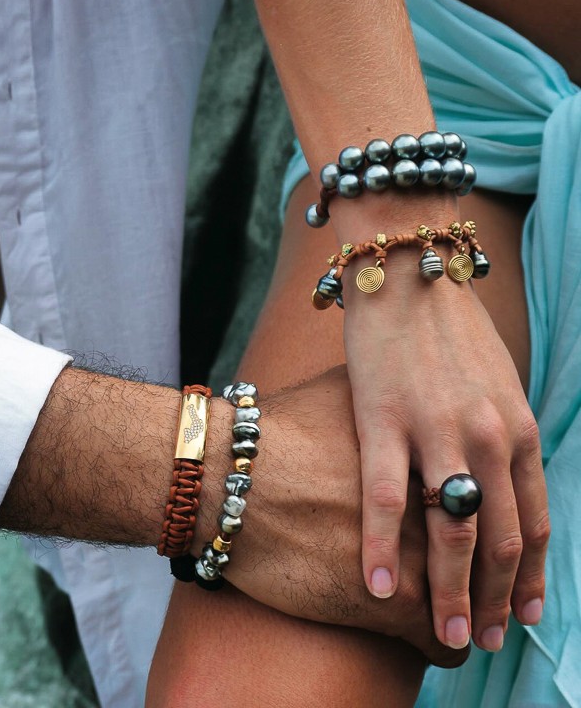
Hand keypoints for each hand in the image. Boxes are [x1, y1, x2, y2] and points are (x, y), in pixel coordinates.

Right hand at [200, 366, 466, 668]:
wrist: (232, 478)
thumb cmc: (280, 432)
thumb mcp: (345, 391)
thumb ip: (383, 394)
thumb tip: (390, 391)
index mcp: (435, 448)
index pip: (490, 492)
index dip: (490, 517)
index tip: (477, 531)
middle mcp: (439, 498)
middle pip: (489, 546)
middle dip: (491, 574)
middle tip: (478, 587)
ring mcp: (421, 548)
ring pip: (471, 596)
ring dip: (471, 614)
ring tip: (462, 622)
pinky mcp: (393, 599)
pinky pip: (439, 640)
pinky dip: (441, 646)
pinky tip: (435, 644)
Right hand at [343, 266, 548, 651]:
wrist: (407, 270)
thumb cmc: (449, 329)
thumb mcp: (497, 382)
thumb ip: (502, 435)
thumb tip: (498, 482)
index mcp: (516, 428)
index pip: (533, 522)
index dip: (532, 577)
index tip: (524, 615)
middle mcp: (486, 436)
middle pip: (499, 538)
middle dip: (497, 599)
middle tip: (487, 642)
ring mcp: (435, 429)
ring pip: (451, 529)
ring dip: (451, 590)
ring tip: (451, 634)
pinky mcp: (383, 418)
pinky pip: (384, 497)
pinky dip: (382, 548)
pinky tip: (379, 587)